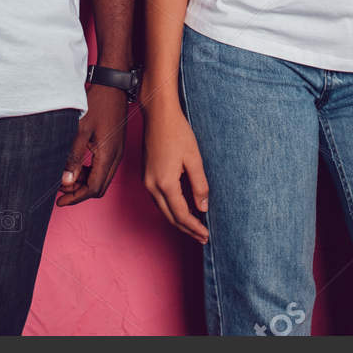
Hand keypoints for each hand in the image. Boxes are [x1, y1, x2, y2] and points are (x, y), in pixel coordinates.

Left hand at [57, 85, 127, 206]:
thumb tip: (66, 181)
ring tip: (65, 179)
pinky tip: (76, 167)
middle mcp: (115, 157)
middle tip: (60, 192)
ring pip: (101, 178)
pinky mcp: (115, 147)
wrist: (113, 86)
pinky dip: (89, 172)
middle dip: (79, 192)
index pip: (93, 188)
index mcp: (108, 155)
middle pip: (99, 187)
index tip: (59, 201)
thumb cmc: (97, 103)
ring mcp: (117, 152)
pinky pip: (103, 168)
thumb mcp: (80, 129)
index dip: (75, 197)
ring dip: (84, 182)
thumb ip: (73, 157)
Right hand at [141, 103, 209, 242]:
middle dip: (186, 229)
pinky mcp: (146, 175)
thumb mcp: (194, 159)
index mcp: (165, 183)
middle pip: (170, 217)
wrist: (158, 114)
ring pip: (162, 209)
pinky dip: (170, 209)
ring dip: (178, 220)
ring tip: (194, 227)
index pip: (181, 215)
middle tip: (202, 237)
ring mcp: (146, 180)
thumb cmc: (177, 132)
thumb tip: (203, 208)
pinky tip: (181, 208)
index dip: (194, 228)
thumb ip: (199, 185)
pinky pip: (158, 199)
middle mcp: (152, 185)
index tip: (206, 235)